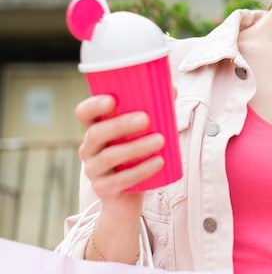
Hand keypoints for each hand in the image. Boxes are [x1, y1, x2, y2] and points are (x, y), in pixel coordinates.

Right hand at [75, 95, 164, 220]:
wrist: (127, 199)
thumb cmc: (134, 158)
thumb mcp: (140, 135)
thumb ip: (153, 113)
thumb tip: (171, 89)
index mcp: (96, 130)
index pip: (84, 113)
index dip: (93, 105)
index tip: (112, 99)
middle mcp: (89, 149)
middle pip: (96, 133)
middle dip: (120, 124)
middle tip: (146, 119)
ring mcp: (94, 171)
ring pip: (109, 157)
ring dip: (136, 147)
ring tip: (160, 140)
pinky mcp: (104, 190)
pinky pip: (120, 180)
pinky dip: (141, 170)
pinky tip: (159, 162)